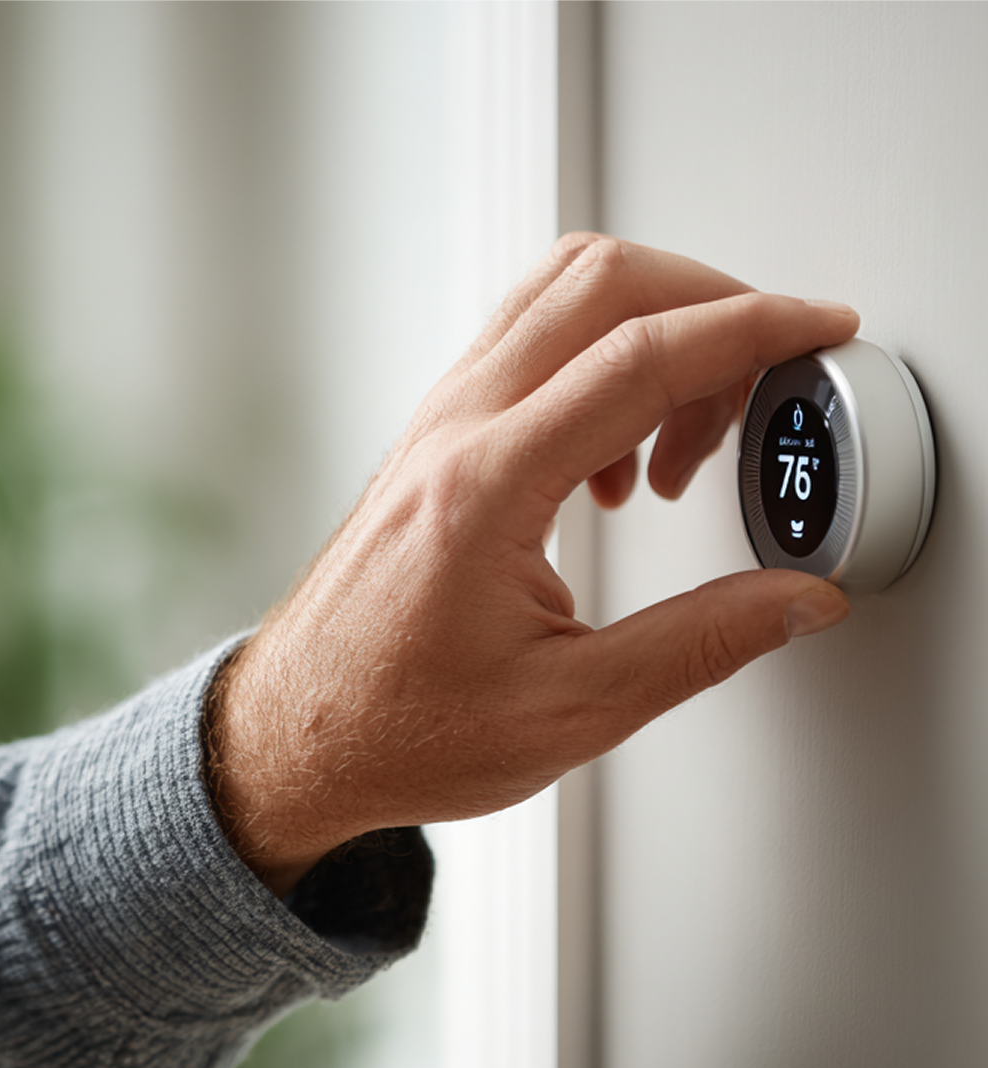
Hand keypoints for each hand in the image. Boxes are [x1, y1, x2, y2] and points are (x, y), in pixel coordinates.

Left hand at [208, 234, 859, 895]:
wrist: (297, 736)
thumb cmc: (398, 729)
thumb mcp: (569, 712)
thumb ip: (699, 646)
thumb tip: (796, 599)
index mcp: (484, 487)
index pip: (641, 355)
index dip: (752, 329)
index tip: (818, 328)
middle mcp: (452, 431)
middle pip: (600, 282)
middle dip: (709, 303)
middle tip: (765, 382)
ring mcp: (435, 425)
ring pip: (558, 298)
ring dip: (650, 330)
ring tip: (683, 446)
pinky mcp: (433, 438)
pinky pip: (529, 346)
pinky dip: (600, 364)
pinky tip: (618, 464)